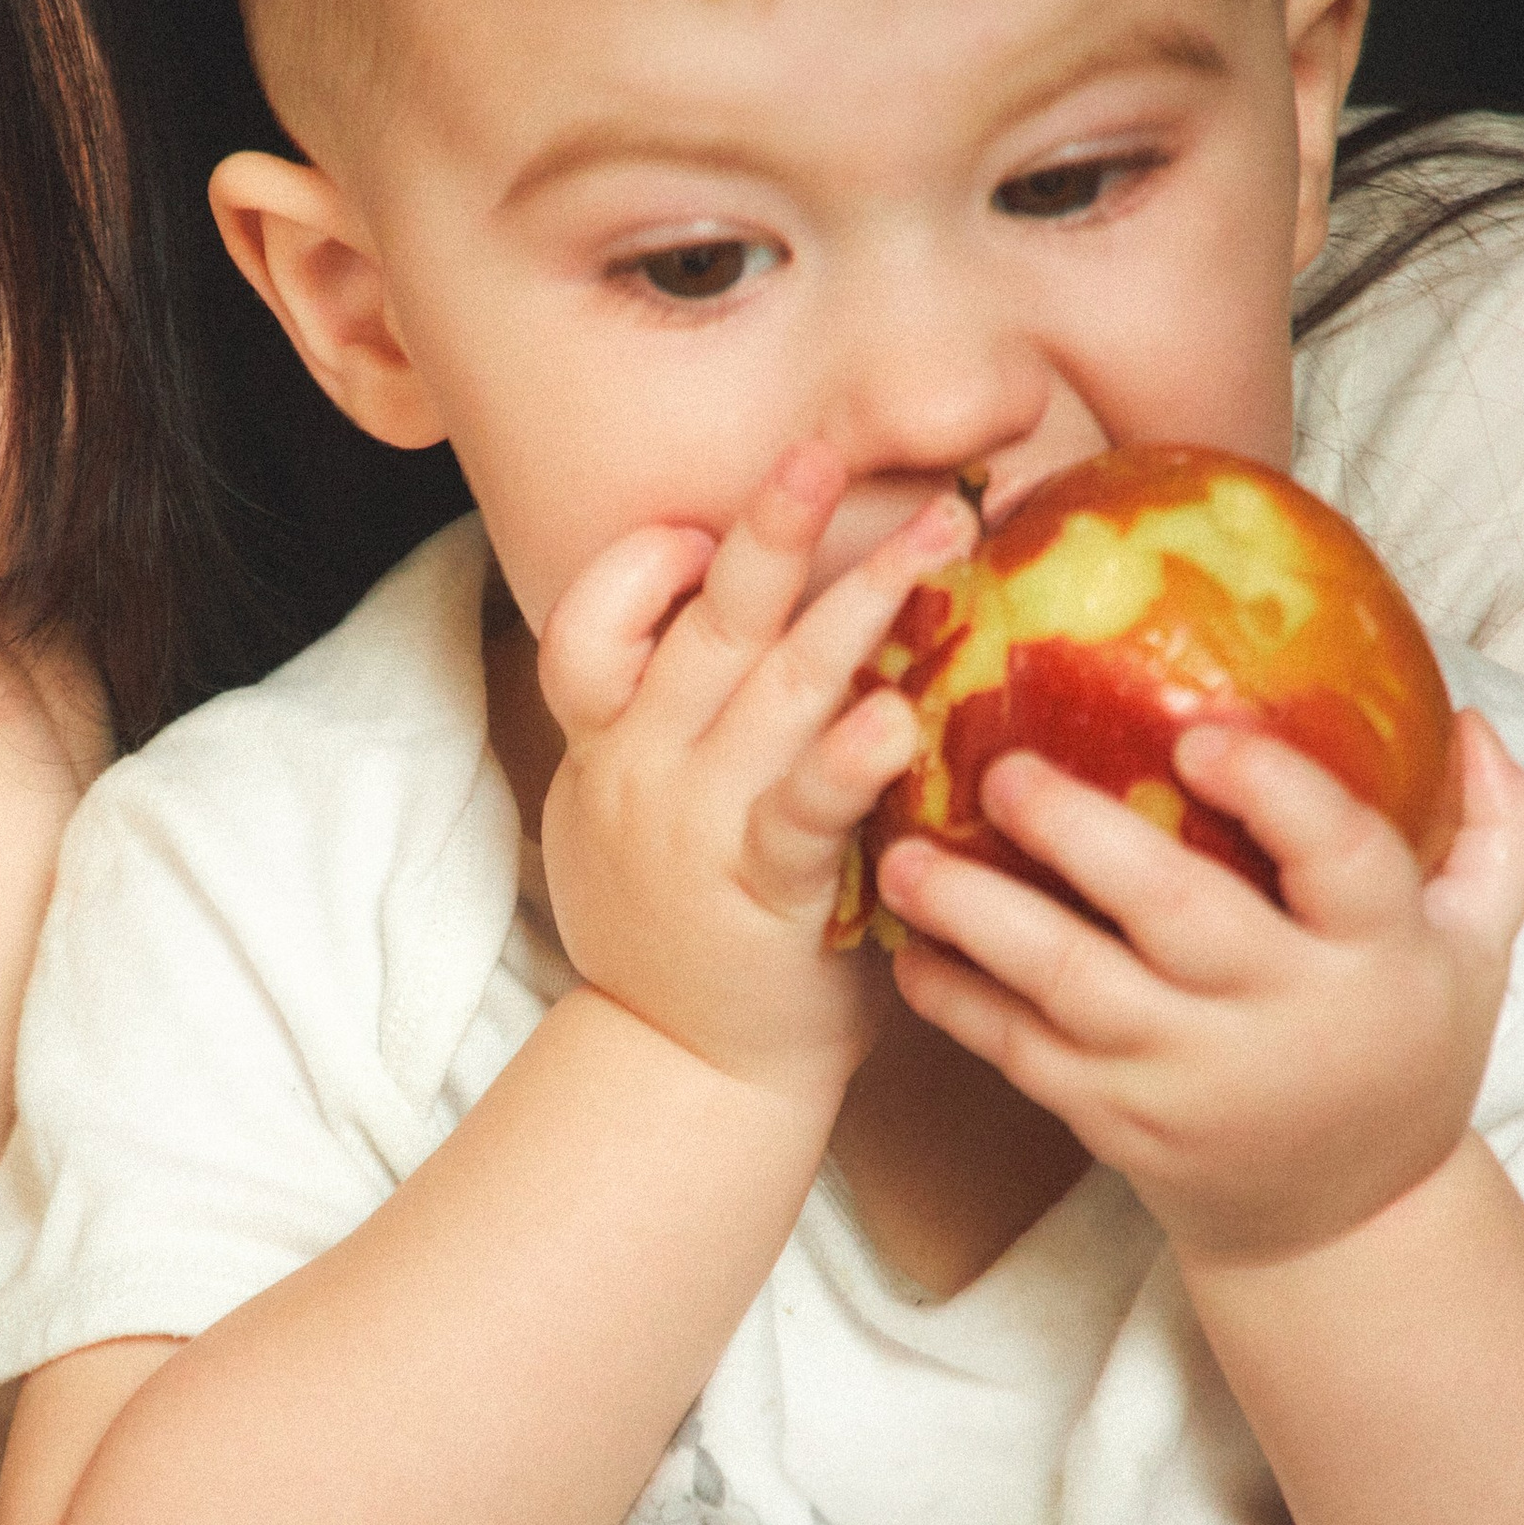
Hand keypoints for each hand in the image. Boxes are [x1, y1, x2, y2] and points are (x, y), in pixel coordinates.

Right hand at [535, 444, 967, 1105]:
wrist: (682, 1070)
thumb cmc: (683, 930)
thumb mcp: (632, 816)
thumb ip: (670, 722)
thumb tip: (733, 621)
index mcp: (608, 745)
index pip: (587, 625)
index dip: (638, 570)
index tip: (698, 536)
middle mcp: (642, 770)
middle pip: (705, 625)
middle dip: (769, 531)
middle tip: (825, 454)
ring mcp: (697, 826)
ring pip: (774, 690)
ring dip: (859, 605)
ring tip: (937, 543)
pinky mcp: (763, 890)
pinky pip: (804, 807)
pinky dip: (846, 754)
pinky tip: (893, 710)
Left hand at [876, 705, 1523, 1266]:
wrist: (1342, 1222)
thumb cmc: (1402, 1047)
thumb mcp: (1480, 950)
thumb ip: (1500, 833)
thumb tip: (1471, 720)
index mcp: (1377, 955)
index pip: (1341, 865)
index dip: (1275, 799)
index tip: (1200, 739)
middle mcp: (1278, 1017)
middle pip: (1178, 918)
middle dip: (1084, 841)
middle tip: (1002, 770)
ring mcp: (1187, 1078)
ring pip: (1073, 990)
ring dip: (981, 919)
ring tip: (903, 857)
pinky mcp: (1116, 1124)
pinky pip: (1022, 1057)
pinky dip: (958, 1003)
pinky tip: (903, 945)